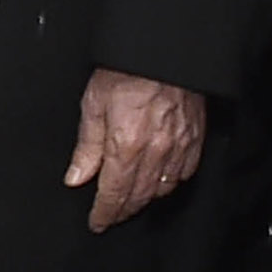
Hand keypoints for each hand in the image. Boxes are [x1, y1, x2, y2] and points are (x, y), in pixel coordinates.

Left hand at [65, 68, 206, 230]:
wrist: (164, 49)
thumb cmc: (126, 70)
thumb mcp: (93, 104)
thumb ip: (86, 147)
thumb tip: (76, 178)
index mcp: (126, 145)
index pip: (113, 193)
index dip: (104, 213)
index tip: (97, 222)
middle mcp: (155, 151)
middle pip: (138, 196)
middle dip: (123, 211)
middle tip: (111, 216)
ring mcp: (179, 146)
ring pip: (162, 189)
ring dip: (145, 200)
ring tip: (131, 201)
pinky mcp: (195, 138)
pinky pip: (185, 173)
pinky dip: (170, 183)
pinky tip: (160, 182)